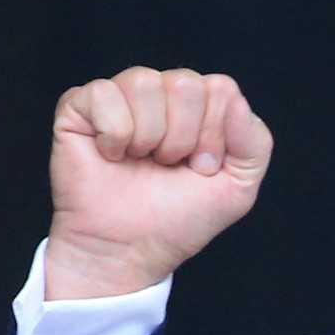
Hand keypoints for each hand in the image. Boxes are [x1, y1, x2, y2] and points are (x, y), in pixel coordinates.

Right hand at [45, 66, 272, 298]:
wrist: (127, 251)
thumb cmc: (177, 220)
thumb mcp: (237, 188)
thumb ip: (254, 143)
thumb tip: (235, 100)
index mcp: (199, 106)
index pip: (220, 89)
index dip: (214, 135)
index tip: (199, 169)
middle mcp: (161, 94)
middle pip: (186, 83)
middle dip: (182, 137)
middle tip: (166, 166)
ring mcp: (120, 96)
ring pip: (146, 83)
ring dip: (148, 136)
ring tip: (140, 161)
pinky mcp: (80, 105)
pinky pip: (104, 94)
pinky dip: (113, 134)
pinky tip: (111, 155)